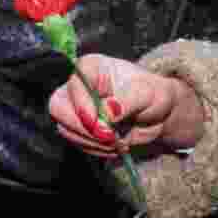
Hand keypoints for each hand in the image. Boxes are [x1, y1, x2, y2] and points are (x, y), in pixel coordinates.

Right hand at [49, 53, 205, 157]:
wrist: (159, 116)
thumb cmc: (153, 95)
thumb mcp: (146, 95)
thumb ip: (126, 102)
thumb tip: (107, 113)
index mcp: (92, 68)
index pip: (74, 82)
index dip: (82, 103)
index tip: (99, 120)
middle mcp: (79, 87)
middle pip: (58, 107)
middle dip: (82, 127)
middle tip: (108, 137)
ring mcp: (77, 109)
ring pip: (66, 129)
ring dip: (92, 141)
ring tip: (118, 139)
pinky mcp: (80, 129)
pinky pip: (77, 143)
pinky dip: (97, 149)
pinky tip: (116, 144)